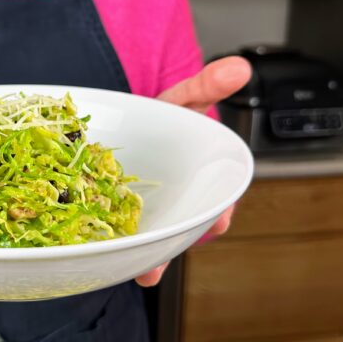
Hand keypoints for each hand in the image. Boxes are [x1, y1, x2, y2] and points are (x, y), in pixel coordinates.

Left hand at [134, 56, 250, 286]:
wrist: (129, 125)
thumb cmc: (164, 118)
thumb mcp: (185, 98)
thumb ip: (208, 85)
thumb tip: (238, 68)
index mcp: (198, 179)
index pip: (217, 201)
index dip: (219, 213)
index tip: (220, 221)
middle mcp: (175, 202)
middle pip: (180, 230)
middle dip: (175, 246)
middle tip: (165, 265)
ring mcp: (146, 212)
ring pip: (150, 239)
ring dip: (147, 258)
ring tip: (142, 275)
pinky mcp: (115, 212)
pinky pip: (117, 232)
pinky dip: (113, 244)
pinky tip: (103, 255)